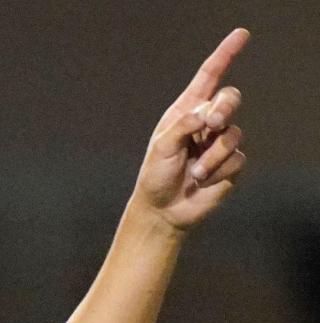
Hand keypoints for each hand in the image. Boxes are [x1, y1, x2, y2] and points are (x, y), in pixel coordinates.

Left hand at [132, 27, 249, 232]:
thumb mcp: (162, 147)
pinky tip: (203, 181)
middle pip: (230, 98)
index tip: (241, 36)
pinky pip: (236, 159)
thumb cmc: (156, 176)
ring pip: (233, 133)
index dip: (225, 55)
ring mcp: (219, 143)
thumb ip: (184, 125)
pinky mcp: (230, 165)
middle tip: (213, 123)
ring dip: (213, 155)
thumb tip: (207, 114)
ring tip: (195, 172)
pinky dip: (218, 171)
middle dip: (225, 107)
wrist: (162, 211)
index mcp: (187, 111)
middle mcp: (206, 123)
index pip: (209, 77)